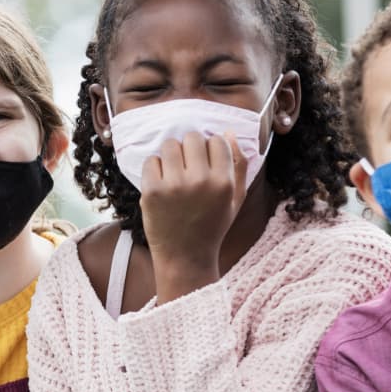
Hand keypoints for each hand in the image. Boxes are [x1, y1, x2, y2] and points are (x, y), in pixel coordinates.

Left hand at [139, 132, 247, 297]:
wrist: (185, 258)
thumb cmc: (212, 226)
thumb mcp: (235, 199)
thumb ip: (239, 165)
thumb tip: (228, 133)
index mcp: (223, 182)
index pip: (217, 141)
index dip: (210, 149)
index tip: (206, 164)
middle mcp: (200, 181)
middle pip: (192, 137)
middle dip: (190, 149)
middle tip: (188, 167)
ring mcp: (174, 186)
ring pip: (170, 145)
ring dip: (171, 156)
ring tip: (174, 175)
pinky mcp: (151, 192)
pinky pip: (151, 161)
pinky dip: (155, 169)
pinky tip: (162, 185)